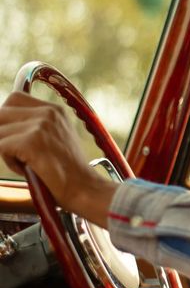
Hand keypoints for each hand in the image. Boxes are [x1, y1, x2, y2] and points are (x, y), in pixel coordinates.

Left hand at [0, 92, 114, 226]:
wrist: (84, 188)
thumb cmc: (67, 171)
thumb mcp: (54, 138)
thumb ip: (33, 126)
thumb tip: (3, 125)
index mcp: (55, 110)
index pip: (14, 99)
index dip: (8, 118)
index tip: (14, 136)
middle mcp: (48, 112)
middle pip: (2, 112)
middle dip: (2, 133)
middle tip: (17, 151)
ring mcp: (41, 125)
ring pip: (0, 131)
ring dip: (5, 149)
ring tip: (26, 162)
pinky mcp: (32, 141)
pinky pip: (2, 146)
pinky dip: (9, 161)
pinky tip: (27, 168)